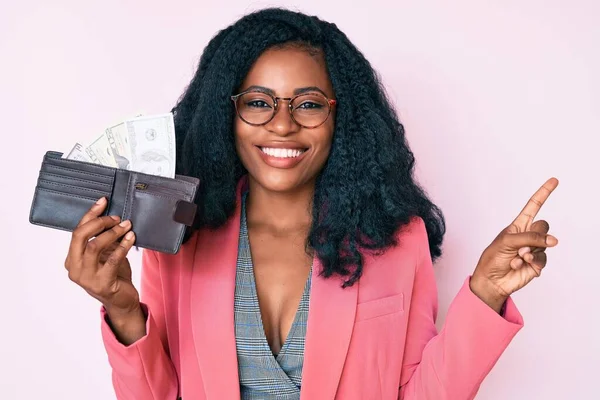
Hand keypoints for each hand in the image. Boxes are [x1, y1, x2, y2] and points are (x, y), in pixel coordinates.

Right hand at [64, 197, 139, 316]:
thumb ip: (103, 238)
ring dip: (113, 233)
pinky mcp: (102, 284)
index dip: (90, 214)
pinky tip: (131, 237)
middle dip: (99, 222)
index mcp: (72, 258)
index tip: (103, 201)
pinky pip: (113, 259)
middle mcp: (74, 268)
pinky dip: (123, 246)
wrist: (122, 301)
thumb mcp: (105, 254)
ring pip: (95, 246)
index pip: (77, 231)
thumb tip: (112, 215)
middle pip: (80, 236)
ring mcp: (86, 278)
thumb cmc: (113, 275)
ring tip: (127, 225)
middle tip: (116, 217)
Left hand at [470, 177, 558, 311]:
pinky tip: (520, 265)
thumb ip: (530, 237)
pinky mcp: (537, 263)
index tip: (554, 180)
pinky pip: (543, 258)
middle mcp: (528, 236)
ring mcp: (534, 249)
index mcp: (518, 226)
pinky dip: (531, 262)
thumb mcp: (507, 242)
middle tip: (521, 246)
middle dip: (534, 235)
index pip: (533, 206)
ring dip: (529, 252)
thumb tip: (553, 240)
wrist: (491, 280)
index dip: (543, 193)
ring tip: (516, 258)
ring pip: (545, 244)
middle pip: (543, 226)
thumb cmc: (493, 258)